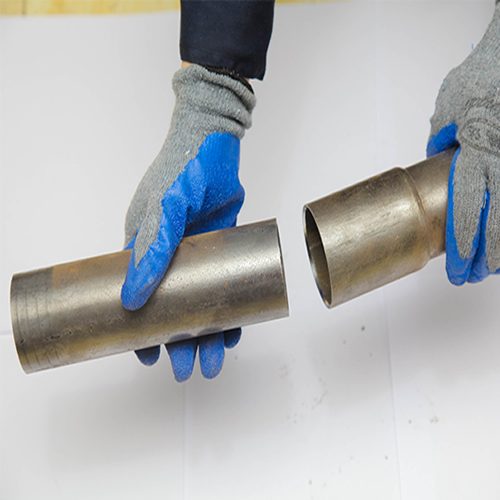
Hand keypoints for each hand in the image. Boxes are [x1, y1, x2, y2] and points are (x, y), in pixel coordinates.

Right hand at [122, 64, 255, 380]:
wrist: (216, 143)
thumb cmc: (180, 170)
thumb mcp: (161, 208)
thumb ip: (150, 249)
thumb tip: (131, 296)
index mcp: (144, 250)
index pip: (137, 301)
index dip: (141, 331)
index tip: (147, 355)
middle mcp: (170, 258)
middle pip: (173, 311)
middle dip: (179, 343)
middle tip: (188, 370)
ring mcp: (199, 257)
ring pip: (203, 305)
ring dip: (207, 335)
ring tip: (213, 363)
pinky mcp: (225, 251)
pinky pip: (227, 288)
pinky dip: (231, 311)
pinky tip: (236, 331)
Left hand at [427, 4, 499, 284]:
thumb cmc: (486, 73)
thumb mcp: (449, 105)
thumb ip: (441, 137)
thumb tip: (439, 156)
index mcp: (477, 155)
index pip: (467, 212)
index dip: (464, 245)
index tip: (458, 267)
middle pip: (498, 223)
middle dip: (487, 256)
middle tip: (473, 276)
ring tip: (494, 266)